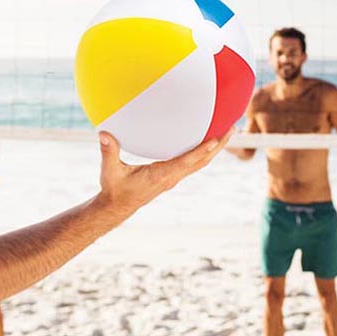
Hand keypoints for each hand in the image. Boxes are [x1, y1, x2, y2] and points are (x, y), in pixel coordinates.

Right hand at [96, 130, 231, 213]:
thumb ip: (108, 151)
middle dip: (218, 146)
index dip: (201, 151)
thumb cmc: (114, 188)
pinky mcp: (171, 177)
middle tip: (233, 128)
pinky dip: (203, 152)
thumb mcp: (109, 170)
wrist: (116, 207)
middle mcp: (171, 177)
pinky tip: (206, 142)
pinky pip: (193, 164)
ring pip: (200, 163)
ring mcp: (173, 178)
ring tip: (227, 132)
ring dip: (215, 149)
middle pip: (201, 161)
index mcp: (160, 175)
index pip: (185, 162)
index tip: (216, 139)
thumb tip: (104, 134)